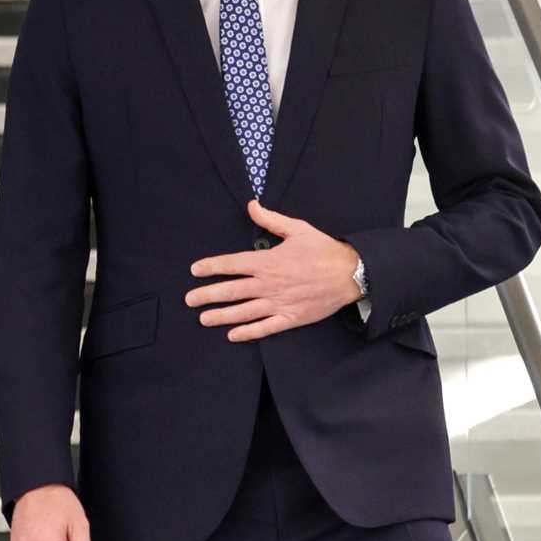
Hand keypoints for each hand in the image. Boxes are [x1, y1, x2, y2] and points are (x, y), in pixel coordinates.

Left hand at [186, 199, 361, 341]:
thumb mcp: (297, 229)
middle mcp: (269, 284)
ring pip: (244, 312)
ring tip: (203, 319)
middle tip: (189, 300)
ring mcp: (279, 303)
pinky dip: (248, 332)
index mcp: (268, 261)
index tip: (195, 270)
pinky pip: (265, 328)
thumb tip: (251, 205)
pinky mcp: (290, 318)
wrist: (351, 273)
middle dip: (207, 295)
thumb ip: (270, 220)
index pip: (232, 264)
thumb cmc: (323, 249)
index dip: (212, 267)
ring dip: (221, 315)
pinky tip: (232, 335)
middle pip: (232, 291)